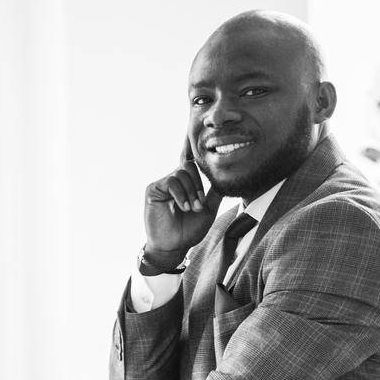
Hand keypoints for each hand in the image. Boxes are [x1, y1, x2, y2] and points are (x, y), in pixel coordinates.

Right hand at [143, 137, 219, 260]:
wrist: (173, 247)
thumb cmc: (188, 231)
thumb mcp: (208, 210)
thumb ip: (214, 193)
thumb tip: (225, 179)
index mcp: (186, 184)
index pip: (191, 163)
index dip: (190, 147)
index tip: (192, 132)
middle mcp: (174, 180)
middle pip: (189, 166)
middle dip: (198, 185)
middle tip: (200, 204)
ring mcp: (163, 184)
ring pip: (181, 173)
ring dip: (191, 191)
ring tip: (192, 208)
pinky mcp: (153, 189)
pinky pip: (171, 181)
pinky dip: (181, 193)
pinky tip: (183, 206)